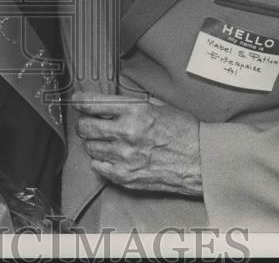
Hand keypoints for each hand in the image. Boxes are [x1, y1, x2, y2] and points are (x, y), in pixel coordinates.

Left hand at [72, 91, 202, 196]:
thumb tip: (107, 103)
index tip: (77, 102)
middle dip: (84, 124)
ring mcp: (124, 156)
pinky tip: (112, 156)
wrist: (200, 161)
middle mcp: (126, 132)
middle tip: (89, 124)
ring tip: (106, 141)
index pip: (93, 104)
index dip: (80, 102)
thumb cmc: (183, 132)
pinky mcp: (125, 176)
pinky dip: (101, 160)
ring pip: (90, 147)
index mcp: (134, 111)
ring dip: (94, 142)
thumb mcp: (158, 106)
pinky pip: (98, 166)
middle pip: (85, 127)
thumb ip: (131, 105)